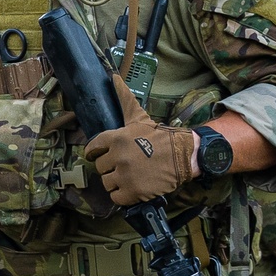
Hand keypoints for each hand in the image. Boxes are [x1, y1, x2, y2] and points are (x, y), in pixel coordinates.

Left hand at [84, 75, 197, 205]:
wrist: (183, 154)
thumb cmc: (158, 136)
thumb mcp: (138, 117)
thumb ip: (123, 99)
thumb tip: (113, 78)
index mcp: (116, 138)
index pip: (92, 149)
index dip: (96, 153)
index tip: (102, 155)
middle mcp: (118, 157)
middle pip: (100, 168)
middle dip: (110, 167)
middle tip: (125, 165)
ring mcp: (125, 175)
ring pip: (107, 183)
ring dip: (116, 182)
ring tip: (130, 176)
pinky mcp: (133, 192)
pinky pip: (116, 198)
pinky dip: (123, 195)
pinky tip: (133, 187)